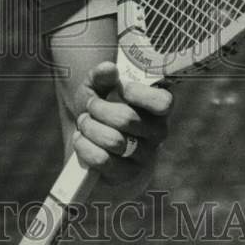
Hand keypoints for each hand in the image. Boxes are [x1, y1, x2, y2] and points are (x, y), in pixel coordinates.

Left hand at [71, 59, 171, 186]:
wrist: (91, 144)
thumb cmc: (99, 111)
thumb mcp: (97, 89)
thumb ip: (101, 75)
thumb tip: (108, 68)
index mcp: (157, 108)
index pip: (163, 102)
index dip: (140, 94)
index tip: (121, 88)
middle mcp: (157, 133)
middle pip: (127, 119)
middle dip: (99, 109)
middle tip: (90, 106)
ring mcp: (144, 156)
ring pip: (113, 141)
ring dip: (89, 128)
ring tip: (83, 123)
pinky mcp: (127, 175)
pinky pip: (103, 160)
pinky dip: (84, 147)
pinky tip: (80, 139)